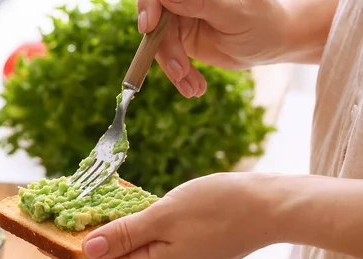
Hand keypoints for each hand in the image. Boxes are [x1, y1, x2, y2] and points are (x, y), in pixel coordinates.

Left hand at [46, 172, 276, 258]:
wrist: (272, 207)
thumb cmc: (220, 207)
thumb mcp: (164, 215)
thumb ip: (124, 234)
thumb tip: (88, 251)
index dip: (67, 258)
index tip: (42, 244)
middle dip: (85, 247)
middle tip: (60, 226)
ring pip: (133, 253)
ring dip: (109, 239)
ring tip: (87, 220)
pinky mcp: (192, 250)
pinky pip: (152, 245)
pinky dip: (133, 233)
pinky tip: (127, 217)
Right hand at [138, 0, 291, 97]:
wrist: (271, 43)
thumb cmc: (262, 21)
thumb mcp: (234, 12)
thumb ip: (201, 2)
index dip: (148, 6)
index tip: (148, 27)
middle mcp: (183, 1)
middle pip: (155, 22)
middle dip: (166, 51)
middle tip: (180, 72)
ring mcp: (179, 20)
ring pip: (160, 45)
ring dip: (175, 70)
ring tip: (193, 88)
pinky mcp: (180, 42)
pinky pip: (169, 60)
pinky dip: (180, 77)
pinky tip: (195, 87)